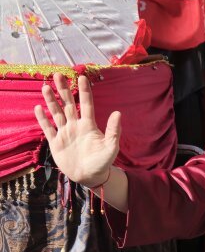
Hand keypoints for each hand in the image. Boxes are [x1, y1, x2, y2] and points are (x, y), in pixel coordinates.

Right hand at [34, 74, 120, 188]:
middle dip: (63, 89)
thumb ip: (114, 131)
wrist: (90, 177)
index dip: (83, 91)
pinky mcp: (56, 143)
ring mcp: (65, 133)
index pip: (86, 104)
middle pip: (68, 104)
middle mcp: (75, 125)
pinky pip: (48, 128)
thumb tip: (118, 113)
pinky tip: (38, 108)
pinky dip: (43, 119)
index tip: (81, 77)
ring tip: (46, 87)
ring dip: (51, 100)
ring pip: (56, 113)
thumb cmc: (103, 162)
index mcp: (89, 125)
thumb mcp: (111, 147)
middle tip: (58, 74)